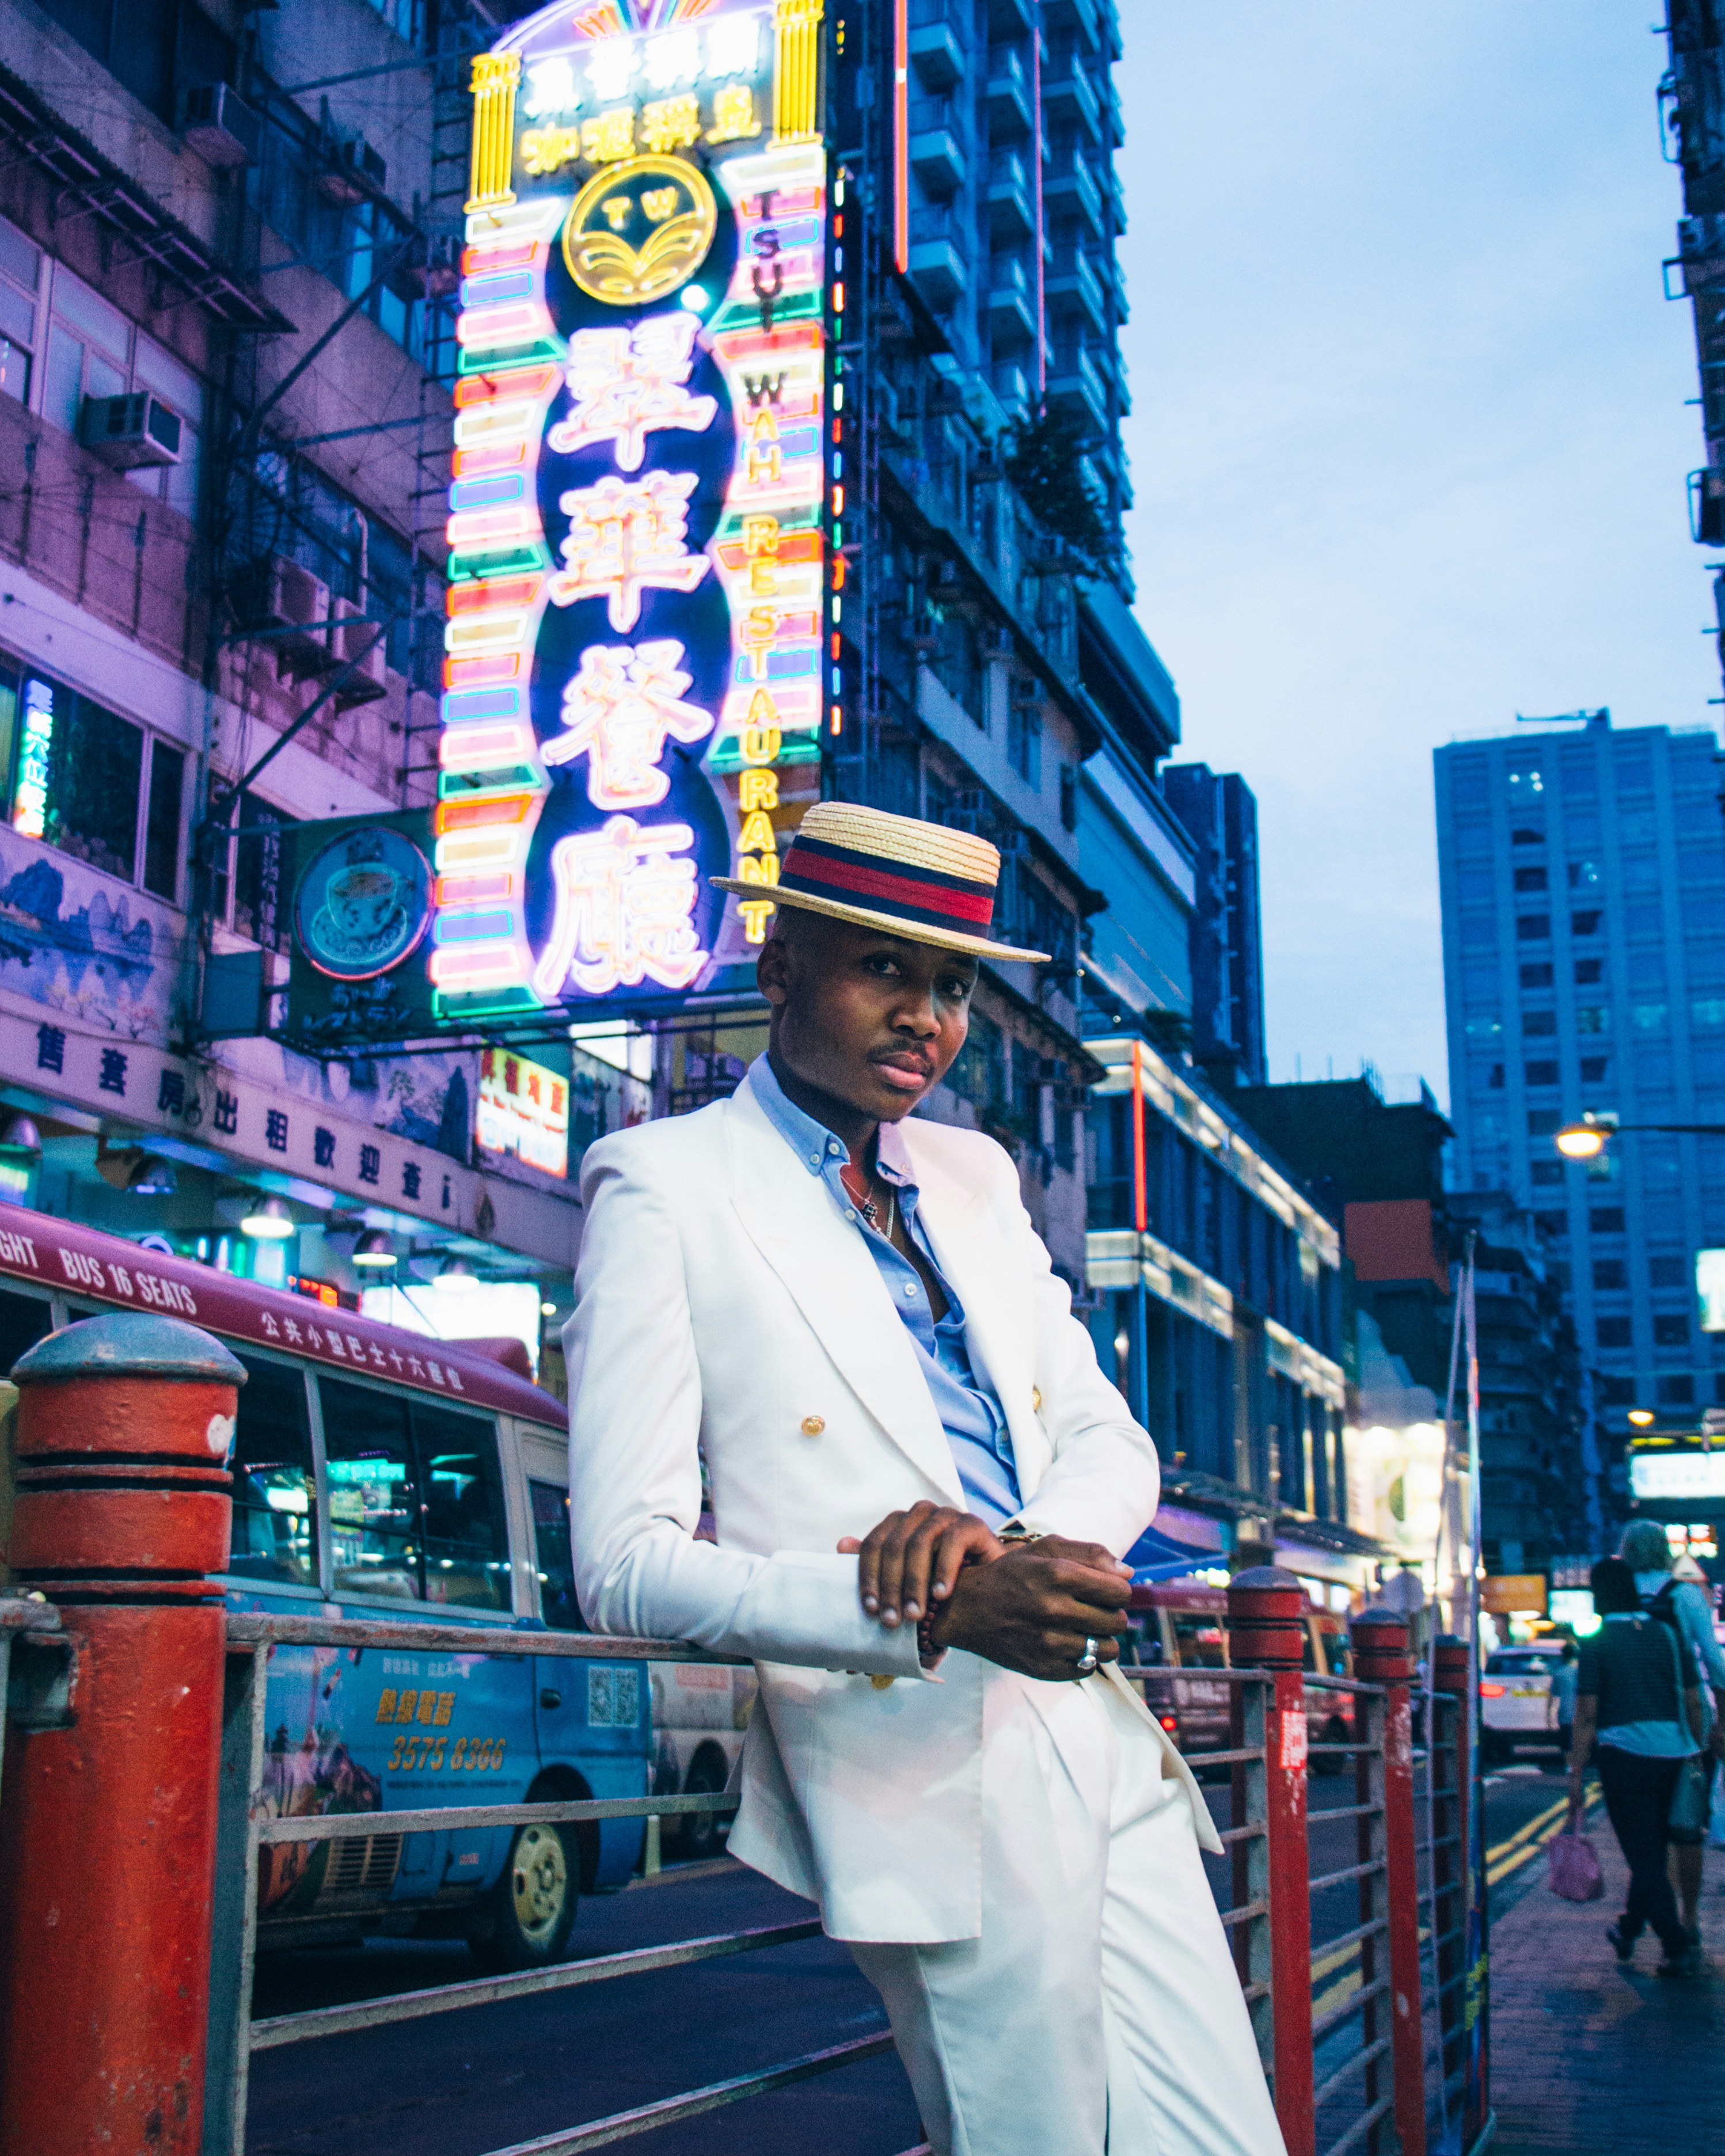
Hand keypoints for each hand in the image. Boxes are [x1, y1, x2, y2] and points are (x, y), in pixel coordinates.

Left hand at [838, 1503, 1002, 1628]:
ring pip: (919, 1543)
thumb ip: (878, 1563)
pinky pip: (952, 1541)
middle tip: (892, 1621)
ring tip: (914, 1615)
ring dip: (914, 1583)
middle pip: (894, 1546)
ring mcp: (946, 1514)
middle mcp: (919, 1513)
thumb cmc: (940, 1580)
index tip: (871, 1610)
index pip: (874, 1544)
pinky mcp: (971, 1522)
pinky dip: (944, 1570)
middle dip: (891, 1587)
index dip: (869, 1577)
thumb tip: (841, 1545)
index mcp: (899, 1523)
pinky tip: (941, 1596)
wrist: (988, 1580)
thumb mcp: (907, 1577)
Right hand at [925, 1536, 1133, 1681]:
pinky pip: (1087, 1668)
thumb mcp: (1045, 1550)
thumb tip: (1127, 1573)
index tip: (1105, 1591)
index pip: (1120, 1591)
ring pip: (1108, 1649)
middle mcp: (1054, 1608)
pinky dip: (1084, 1657)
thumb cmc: (1011, 1574)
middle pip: (1117, 1621)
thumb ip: (1090, 1554)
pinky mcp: (1043, 1668)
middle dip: (1111, 1614)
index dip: (1118, 1591)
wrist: (966, 1609)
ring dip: (1102, 1638)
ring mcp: (1048, 1642)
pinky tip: (1068, 1643)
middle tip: (1093, 1609)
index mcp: (1058, 1574)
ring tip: (1084, 1628)